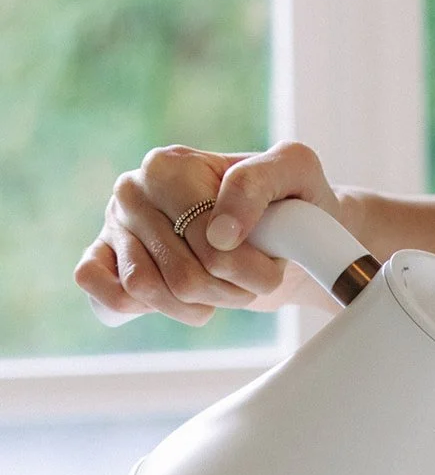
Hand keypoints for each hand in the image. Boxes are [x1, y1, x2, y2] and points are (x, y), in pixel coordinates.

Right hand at [74, 141, 344, 325]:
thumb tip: (219, 235)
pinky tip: (172, 303)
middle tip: (246, 279)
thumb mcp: (293, 170)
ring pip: (147, 291)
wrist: (279, 231)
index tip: (270, 263)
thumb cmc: (286, 202)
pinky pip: (102, 293)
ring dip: (196, 307)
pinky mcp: (105, 260)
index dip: (249, 270)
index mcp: (169, 166)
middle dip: (229, 291)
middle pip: (183, 276)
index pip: (207, 243)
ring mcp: (116, 226)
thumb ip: (257, 184)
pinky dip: (133, 309)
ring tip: (217, 290)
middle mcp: (133, 191)